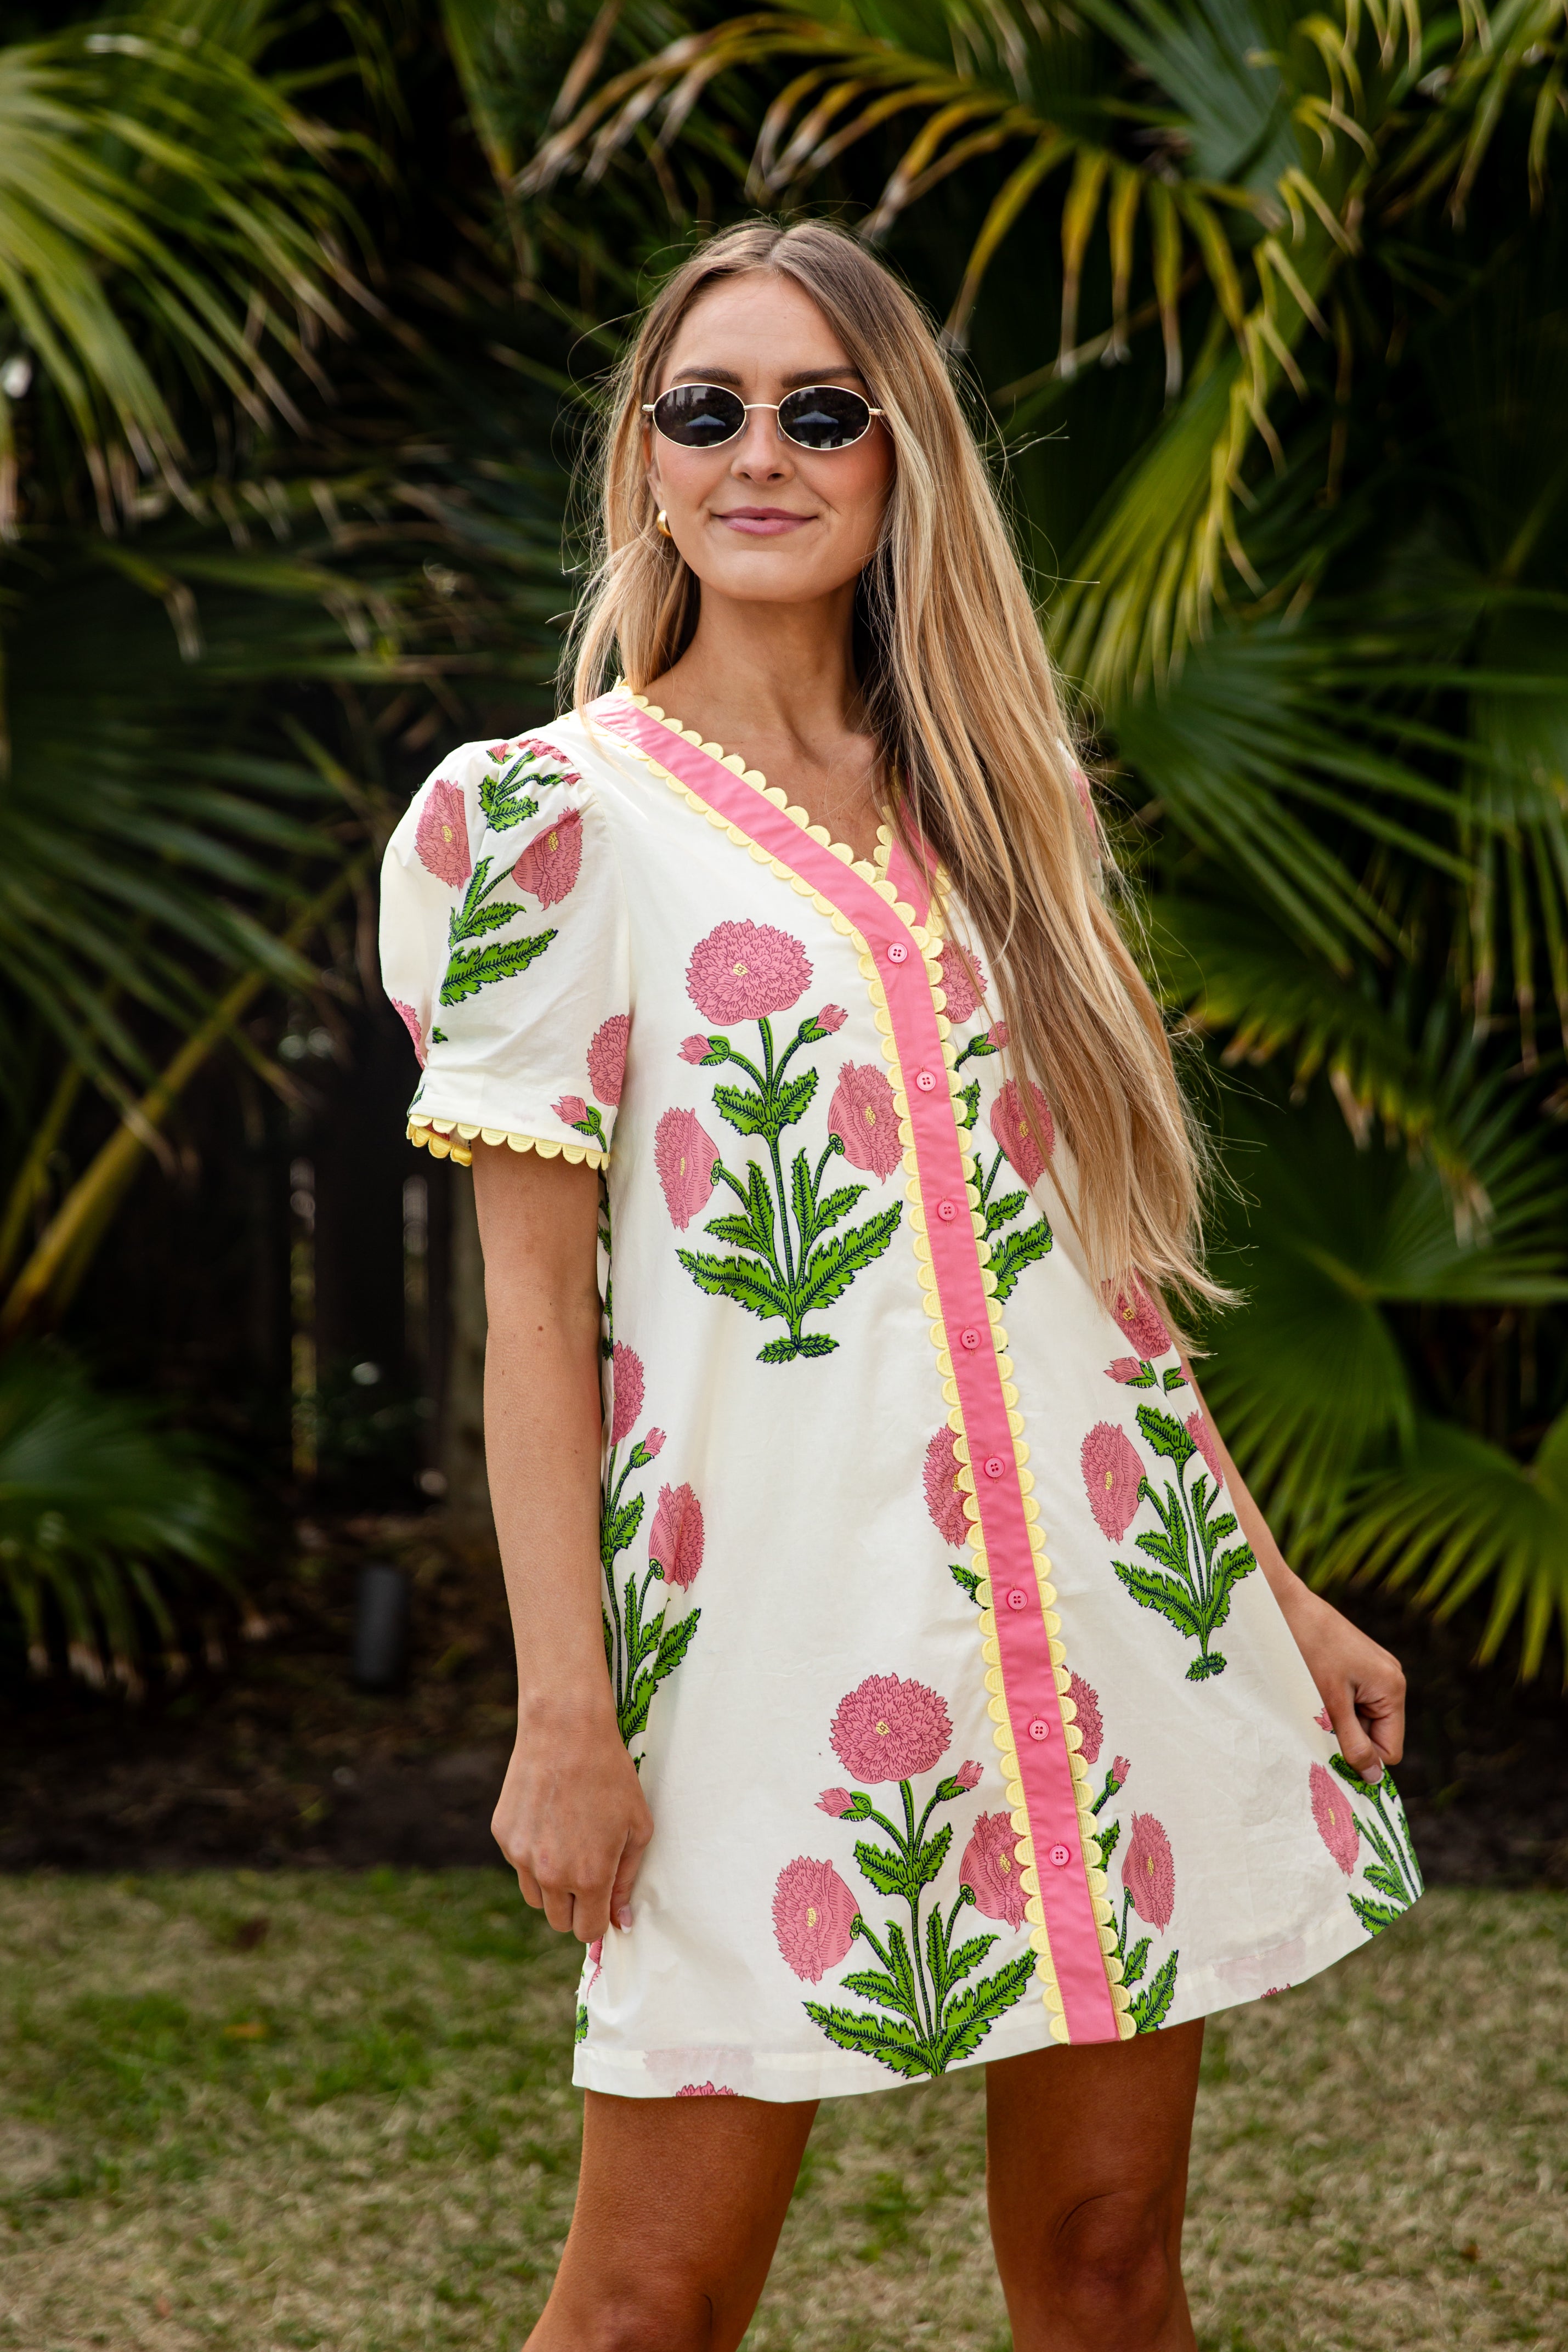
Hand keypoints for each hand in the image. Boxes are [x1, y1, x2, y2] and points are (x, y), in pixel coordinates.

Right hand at [492, 1703, 652, 1942]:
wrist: (566, 1730)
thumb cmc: (611, 1775)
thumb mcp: (638, 1828)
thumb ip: (627, 1881)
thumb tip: (621, 1922)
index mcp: (589, 1877)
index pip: (587, 1930)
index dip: (598, 1920)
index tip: (604, 1905)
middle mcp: (550, 1875)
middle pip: (559, 1921)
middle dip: (576, 1906)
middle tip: (589, 1870)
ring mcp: (521, 1856)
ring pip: (536, 1897)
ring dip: (552, 1885)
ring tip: (569, 1843)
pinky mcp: (503, 1836)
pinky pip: (519, 1864)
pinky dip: (533, 1855)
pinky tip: (549, 1820)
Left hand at [1276, 1581, 1405, 1780]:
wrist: (1283, 1604)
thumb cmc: (1306, 1649)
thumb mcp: (1329, 1704)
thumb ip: (1352, 1744)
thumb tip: (1374, 1780)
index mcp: (1392, 1688)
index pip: (1389, 1749)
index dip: (1361, 1757)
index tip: (1328, 1748)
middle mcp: (1391, 1678)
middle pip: (1375, 1734)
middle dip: (1346, 1735)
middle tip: (1316, 1718)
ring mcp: (1374, 1669)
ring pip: (1360, 1718)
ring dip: (1336, 1719)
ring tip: (1313, 1698)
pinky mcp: (1357, 1663)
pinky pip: (1351, 1700)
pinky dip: (1332, 1703)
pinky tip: (1313, 1687)